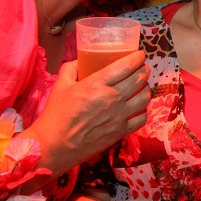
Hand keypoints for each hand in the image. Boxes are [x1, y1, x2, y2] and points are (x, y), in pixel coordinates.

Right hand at [23, 51, 149, 174]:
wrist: (55, 145)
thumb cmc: (56, 114)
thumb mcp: (60, 85)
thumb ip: (71, 69)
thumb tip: (81, 61)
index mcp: (97, 84)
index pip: (126, 66)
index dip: (137, 58)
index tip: (139, 55)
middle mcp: (113, 98)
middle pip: (140, 79)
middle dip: (144, 70)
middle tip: (142, 68)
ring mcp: (120, 116)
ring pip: (145, 97)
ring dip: (146, 88)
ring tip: (141, 86)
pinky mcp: (122, 131)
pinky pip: (142, 117)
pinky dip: (143, 109)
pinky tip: (138, 107)